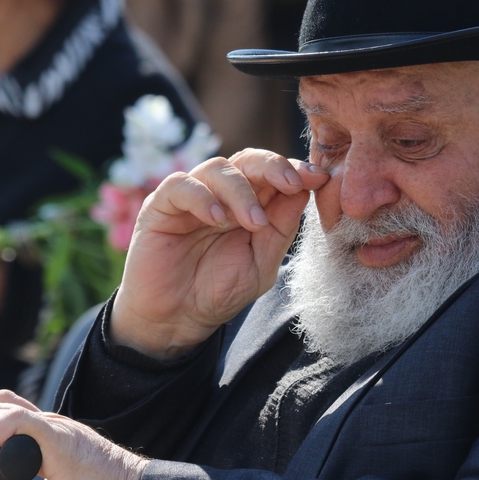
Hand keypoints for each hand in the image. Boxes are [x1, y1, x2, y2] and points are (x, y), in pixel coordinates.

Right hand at [112, 149, 328, 359]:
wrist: (176, 320)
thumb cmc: (217, 291)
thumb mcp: (261, 264)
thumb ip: (281, 228)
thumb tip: (305, 190)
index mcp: (248, 204)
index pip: (272, 173)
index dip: (294, 169)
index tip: (318, 177)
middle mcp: (220, 194)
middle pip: (248, 159)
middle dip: (273, 167)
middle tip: (292, 185)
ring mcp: (190, 197)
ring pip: (218, 168)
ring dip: (241, 191)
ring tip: (253, 223)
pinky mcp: (160, 205)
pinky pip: (180, 185)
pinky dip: (202, 197)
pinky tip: (217, 220)